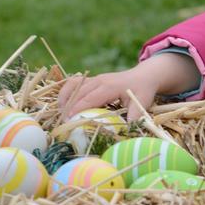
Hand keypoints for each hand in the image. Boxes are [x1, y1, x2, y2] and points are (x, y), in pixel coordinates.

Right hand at [58, 52, 199, 121]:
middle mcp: (99, 80)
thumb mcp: (143, 101)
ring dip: (64, 99)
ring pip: (73, 86)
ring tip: (61, 115)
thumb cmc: (143, 90)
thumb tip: (127, 128)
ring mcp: (94, 79)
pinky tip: (63, 105)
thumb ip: (135, 114)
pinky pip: (73, 83)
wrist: (144, 76)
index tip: (68, 121)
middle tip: (62, 125)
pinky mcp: (92, 80)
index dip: (78, 109)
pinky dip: (66, 93)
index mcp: (109, 86)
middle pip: (78, 93)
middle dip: (68, 108)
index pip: (89, 98)